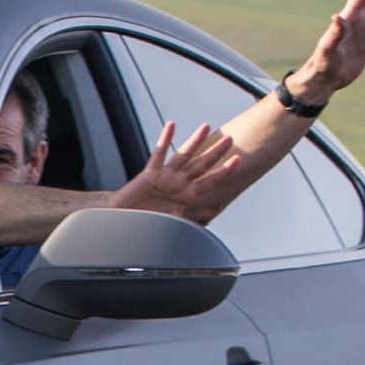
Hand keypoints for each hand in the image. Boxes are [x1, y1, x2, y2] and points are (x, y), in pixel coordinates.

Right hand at [115, 119, 243, 221]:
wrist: (126, 221)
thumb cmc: (147, 223)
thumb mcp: (173, 227)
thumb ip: (187, 229)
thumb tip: (201, 238)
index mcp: (186, 195)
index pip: (210, 181)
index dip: (224, 171)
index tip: (237, 160)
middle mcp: (178, 183)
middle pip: (202, 164)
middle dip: (216, 152)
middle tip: (230, 139)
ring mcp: (165, 176)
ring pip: (184, 155)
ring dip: (195, 141)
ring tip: (206, 127)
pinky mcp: (150, 173)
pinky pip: (159, 154)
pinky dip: (165, 139)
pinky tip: (171, 126)